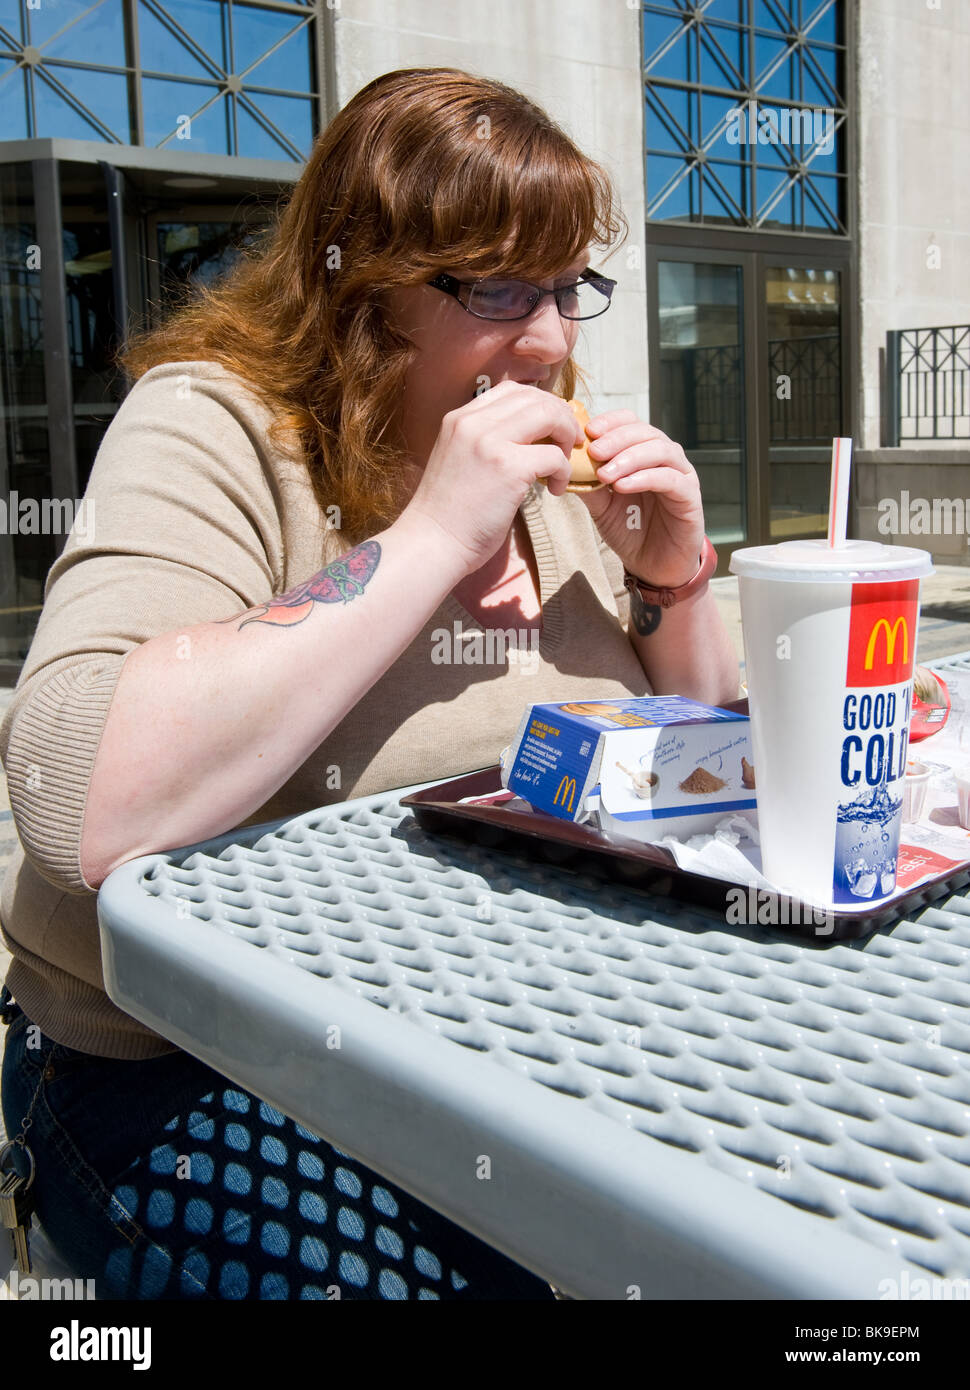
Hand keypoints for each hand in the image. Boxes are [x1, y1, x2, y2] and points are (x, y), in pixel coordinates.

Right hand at [401, 382, 581, 573]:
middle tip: (569, 442)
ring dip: (566, 437)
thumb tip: (524, 438)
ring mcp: (490, 442)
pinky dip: (564, 472)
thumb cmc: (447, 513)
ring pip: (550, 416)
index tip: (550, 427)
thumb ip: (483, 442)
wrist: (432, 542)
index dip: (540, 404)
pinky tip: (556, 490)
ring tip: (563, 463)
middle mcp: (473, 422)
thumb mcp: (458, 460)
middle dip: (561, 418)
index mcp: (460, 419)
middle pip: (536, 399)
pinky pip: (554, 456)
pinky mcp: (509, 468)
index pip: (512, 391)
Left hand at [576, 410, 705, 588]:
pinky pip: (670, 479)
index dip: (612, 422)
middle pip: (647, 432)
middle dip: (617, 439)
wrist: (654, 568)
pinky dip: (645, 478)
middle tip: (594, 451)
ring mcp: (682, 476)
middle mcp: (667, 460)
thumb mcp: (602, 506)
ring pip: (661, 451)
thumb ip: (589, 484)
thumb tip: (565, 464)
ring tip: (605, 473)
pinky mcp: (691, 498)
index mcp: (646, 455)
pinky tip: (622, 486)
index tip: (589, 431)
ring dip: (630, 458)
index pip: (632, 423)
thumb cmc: (631, 532)